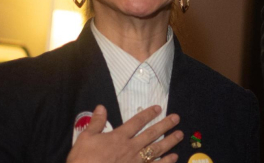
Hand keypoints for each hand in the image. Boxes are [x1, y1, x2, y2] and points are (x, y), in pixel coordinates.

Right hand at [67, 105, 182, 162]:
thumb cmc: (83, 160)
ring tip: (180, 135)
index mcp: (118, 137)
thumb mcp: (85, 138)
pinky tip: (174, 158)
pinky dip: (165, 162)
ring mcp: (136, 162)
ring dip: (170, 142)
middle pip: (151, 134)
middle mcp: (131, 148)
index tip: (158, 108)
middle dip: (165, 125)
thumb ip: (96, 122)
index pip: (136, 122)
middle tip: (177, 118)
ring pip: (157, 150)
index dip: (148, 114)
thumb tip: (101, 107)